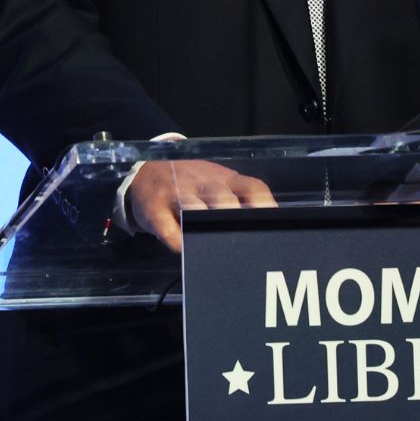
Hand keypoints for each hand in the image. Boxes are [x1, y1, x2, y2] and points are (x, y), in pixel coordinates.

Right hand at [127, 159, 277, 252]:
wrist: (146, 171)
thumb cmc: (192, 183)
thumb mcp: (218, 183)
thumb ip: (238, 199)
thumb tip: (264, 225)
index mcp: (226, 180)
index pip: (252, 188)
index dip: (265, 206)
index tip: (272, 224)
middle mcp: (203, 184)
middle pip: (224, 199)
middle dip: (233, 217)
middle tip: (243, 241)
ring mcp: (177, 194)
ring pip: (194, 208)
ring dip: (204, 227)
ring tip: (213, 247)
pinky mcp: (154, 209)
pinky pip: (167, 228)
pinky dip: (177, 241)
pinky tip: (184, 249)